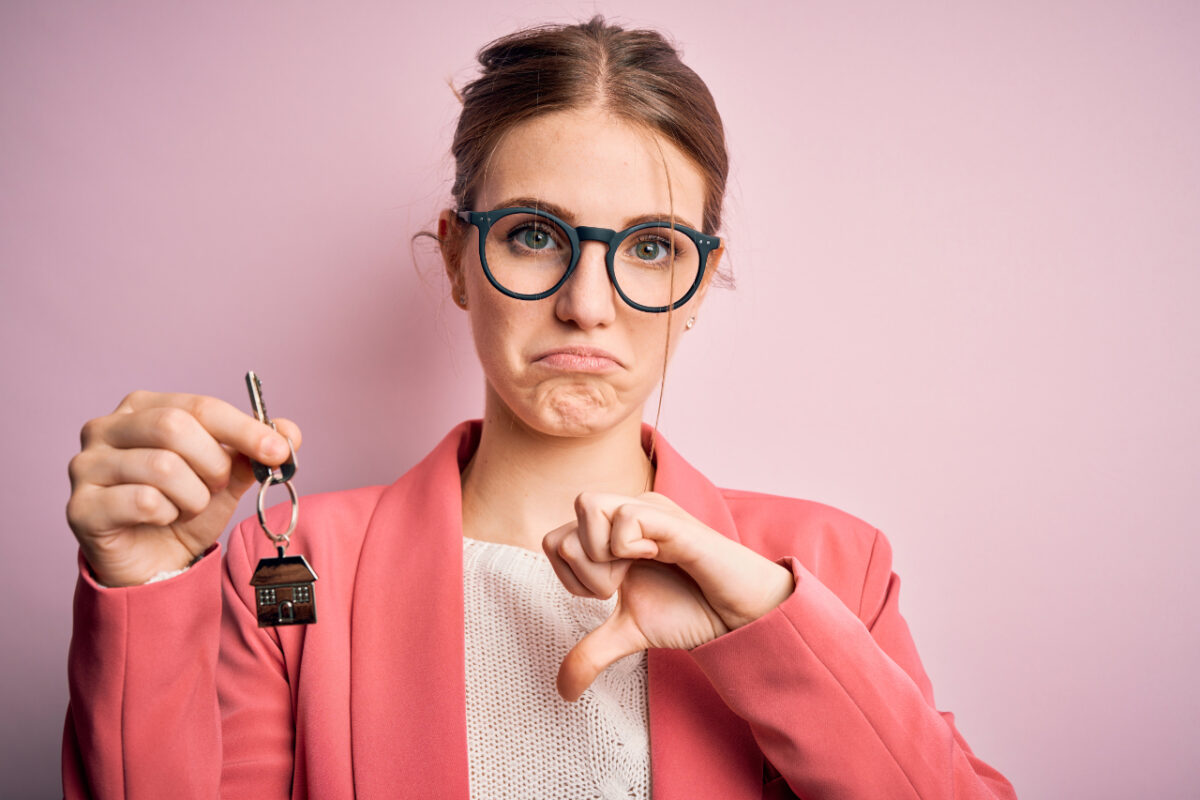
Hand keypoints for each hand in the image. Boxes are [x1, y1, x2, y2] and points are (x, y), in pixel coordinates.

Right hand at [66, 391, 301, 586]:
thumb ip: (256, 451)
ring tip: (188, 507)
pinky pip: (142, 501)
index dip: (245, 429)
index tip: (278, 451)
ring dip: (193, 495)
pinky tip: (162, 520)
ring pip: (162, 466)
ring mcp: (86, 466)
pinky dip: (167, 515)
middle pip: (175, 427)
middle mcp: (105, 428)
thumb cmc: (185, 509)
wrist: (156, 563)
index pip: (200, 406)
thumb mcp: (228, 476)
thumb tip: (290, 431)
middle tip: (218, 486)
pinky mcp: (80, 506)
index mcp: (143, 408)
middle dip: (213, 463)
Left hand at [542, 491, 794, 700]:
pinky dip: (629, 546)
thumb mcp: (631, 632)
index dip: (570, 578)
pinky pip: (626, 516)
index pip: (554, 542)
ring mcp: (646, 510)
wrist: (739, 614)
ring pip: (585, 506)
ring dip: (601, 555)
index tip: (610, 593)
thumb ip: (593, 652)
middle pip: (561, 530)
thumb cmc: (690, 609)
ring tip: (636, 569)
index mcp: (610, 535)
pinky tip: (659, 557)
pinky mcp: (670, 518)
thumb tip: (563, 690)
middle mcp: (623, 514)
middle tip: (620, 586)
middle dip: (582, 573)